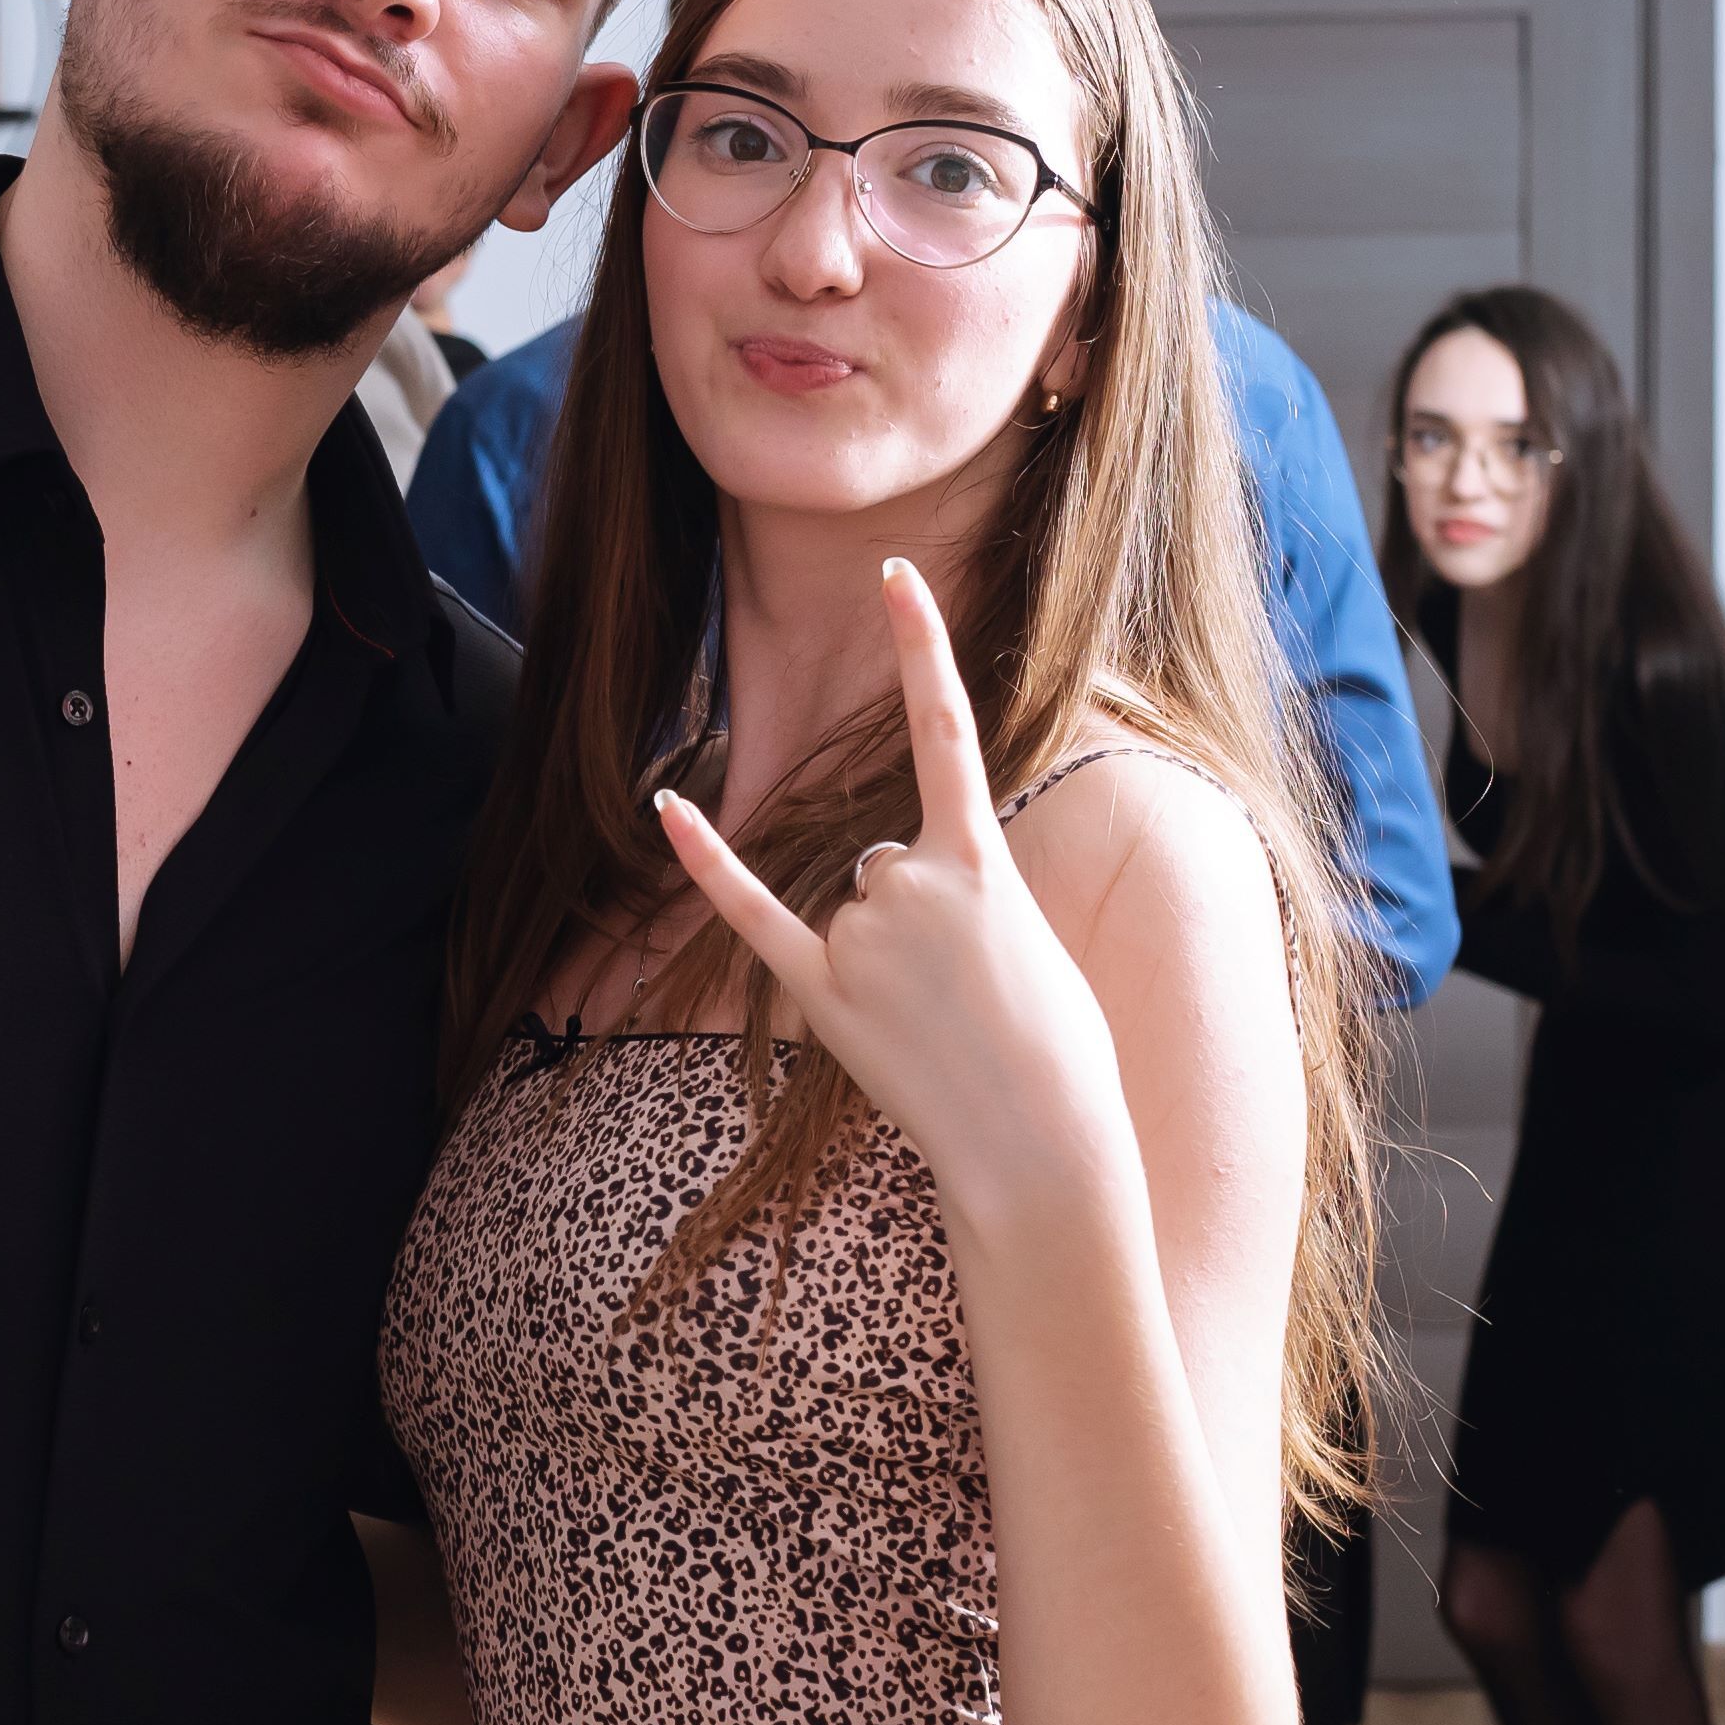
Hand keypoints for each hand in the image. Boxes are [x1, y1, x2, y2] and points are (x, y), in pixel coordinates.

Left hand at [648, 560, 1133, 1209]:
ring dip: (890, 955)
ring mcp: (865, 940)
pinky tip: (665, 807)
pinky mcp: (822, 994)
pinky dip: (709, 859)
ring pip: (857, 903)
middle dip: (924, 918)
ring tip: (940, 1023)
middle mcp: (914, 886)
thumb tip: (900, 886)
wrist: (1042, 1151)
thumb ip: (966, 889)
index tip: (892, 573)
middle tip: (973, 996)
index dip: (919, 645)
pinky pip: (750, 911)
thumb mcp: (1033, 940)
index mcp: (984, 865)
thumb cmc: (1059, 1052)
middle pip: (891, 859)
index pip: (947, 728)